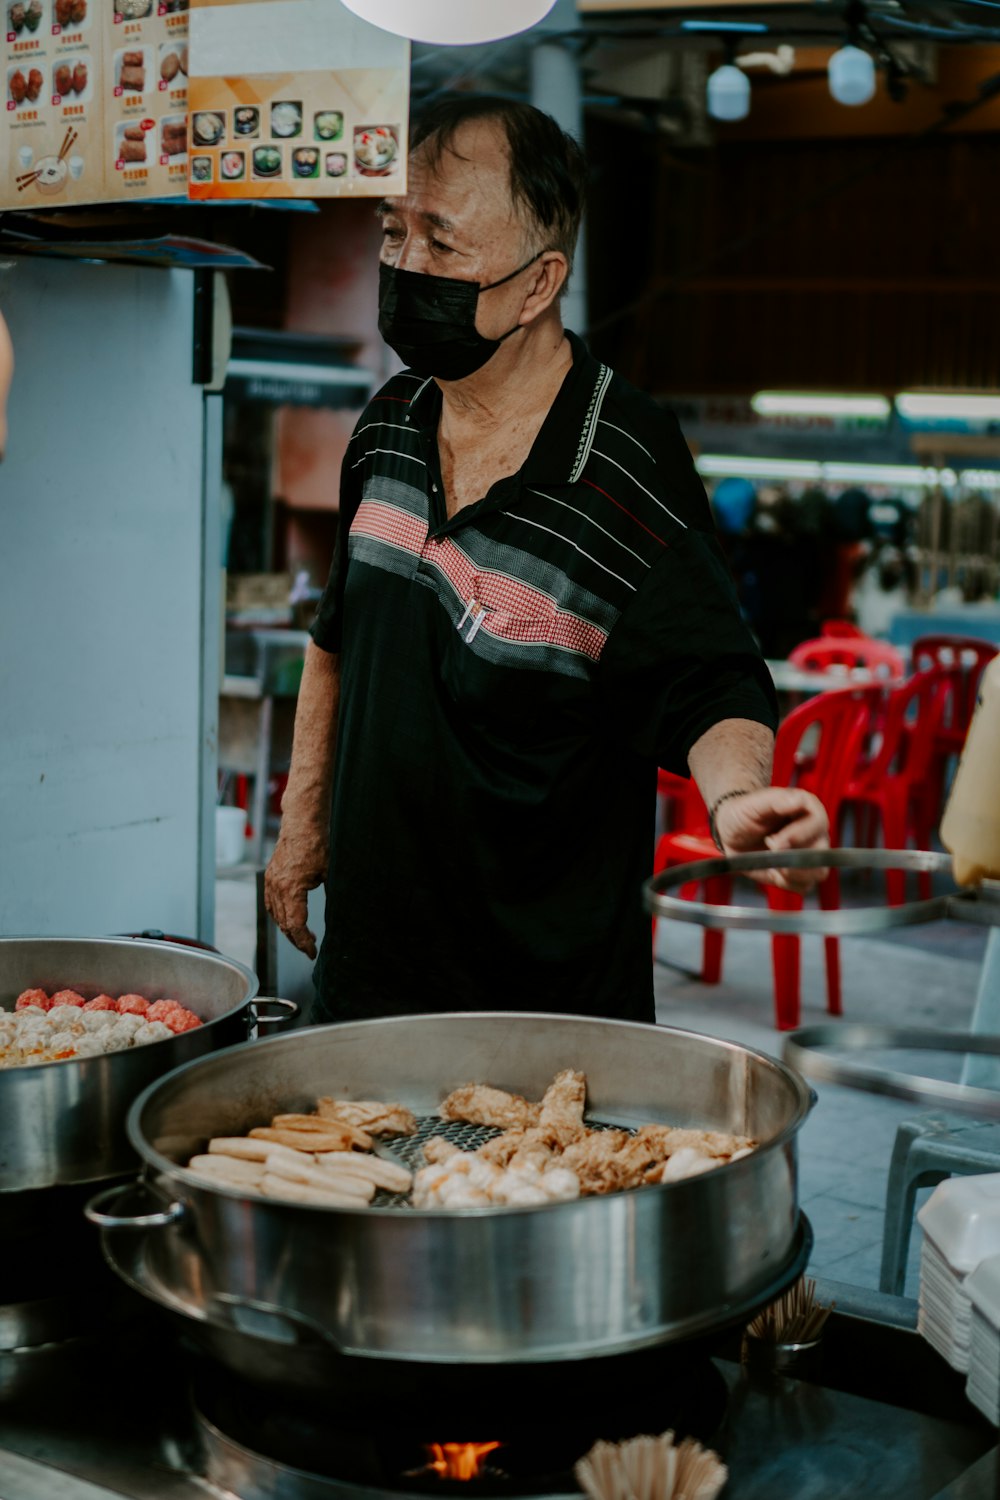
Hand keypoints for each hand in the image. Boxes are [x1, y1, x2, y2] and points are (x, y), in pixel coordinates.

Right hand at [264, 825, 326, 957]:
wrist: (302, 823)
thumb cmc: (317, 845)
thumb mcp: (330, 874)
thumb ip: (331, 896)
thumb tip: (340, 916)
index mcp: (290, 889)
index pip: (295, 925)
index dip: (304, 942)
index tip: (313, 952)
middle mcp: (276, 888)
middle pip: (283, 924)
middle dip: (297, 939)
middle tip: (310, 948)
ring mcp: (270, 882)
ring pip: (275, 916)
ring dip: (288, 928)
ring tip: (304, 935)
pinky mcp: (269, 877)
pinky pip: (270, 904)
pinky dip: (279, 916)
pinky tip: (290, 919)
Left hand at [714, 788, 829, 892]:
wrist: (731, 834)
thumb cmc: (743, 814)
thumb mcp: (753, 804)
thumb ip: (776, 800)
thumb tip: (798, 801)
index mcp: (807, 809)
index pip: (819, 822)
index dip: (799, 834)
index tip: (776, 841)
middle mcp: (814, 832)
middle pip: (821, 851)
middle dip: (793, 857)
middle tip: (770, 850)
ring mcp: (810, 854)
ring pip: (818, 871)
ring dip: (793, 873)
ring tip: (772, 863)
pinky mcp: (800, 873)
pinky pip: (804, 886)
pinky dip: (786, 882)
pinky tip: (772, 871)